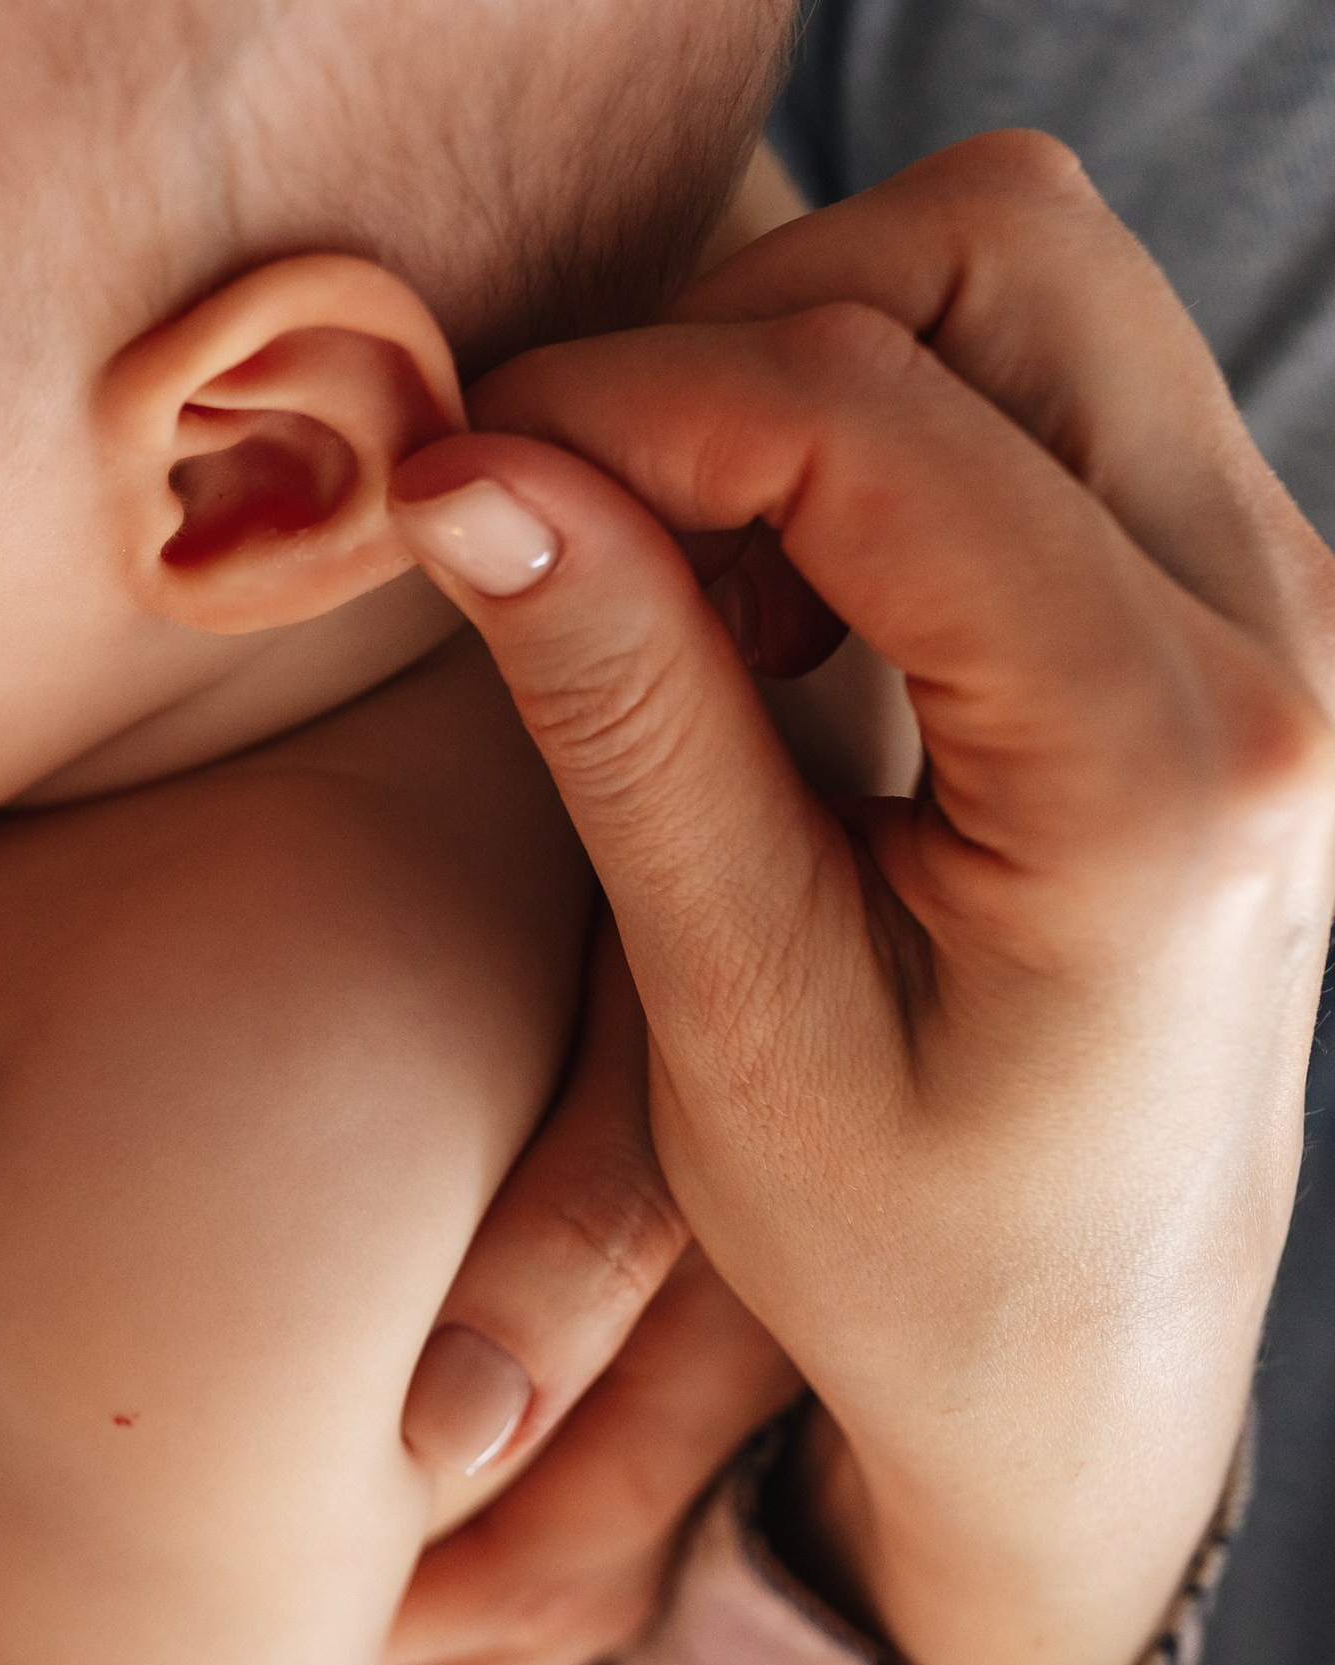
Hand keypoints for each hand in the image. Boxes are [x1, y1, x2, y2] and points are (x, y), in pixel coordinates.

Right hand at [391, 131, 1334, 1664]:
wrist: (1090, 1372)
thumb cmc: (915, 1252)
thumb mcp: (734, 1008)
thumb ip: (623, 711)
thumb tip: (473, 478)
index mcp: (1163, 770)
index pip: (870, 418)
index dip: (621, 400)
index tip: (451, 482)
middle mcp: (1279, 642)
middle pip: (1001, 252)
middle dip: (744, 337)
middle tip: (593, 521)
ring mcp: (1278, 605)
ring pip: (1031, 286)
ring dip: (810, 376)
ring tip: (697, 595)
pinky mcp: (1230, 604)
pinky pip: (1050, 388)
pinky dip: (872, 437)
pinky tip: (788, 618)